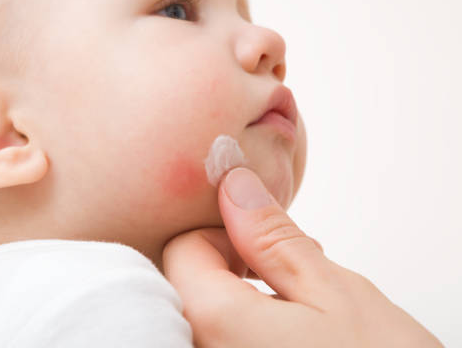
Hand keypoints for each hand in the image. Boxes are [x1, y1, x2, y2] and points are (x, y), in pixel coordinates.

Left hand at [163, 167, 442, 347]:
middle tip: (287, 280)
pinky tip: (288, 340)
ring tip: (295, 314)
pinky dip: (242, 332)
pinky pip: (216, 345)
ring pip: (202, 317)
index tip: (263, 247)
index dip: (224, 236)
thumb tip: (234, 184)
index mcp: (213, 323)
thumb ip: (272, 237)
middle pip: (185, 284)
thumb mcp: (334, 293)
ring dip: (240, 303)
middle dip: (232, 269)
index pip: (181, 248)